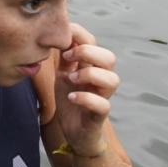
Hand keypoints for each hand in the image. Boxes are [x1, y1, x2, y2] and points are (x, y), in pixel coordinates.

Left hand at [53, 24, 118, 158]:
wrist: (74, 133)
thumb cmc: (71, 100)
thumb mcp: (63, 75)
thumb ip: (64, 58)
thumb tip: (54, 34)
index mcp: (91, 67)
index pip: (94, 43)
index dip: (80, 36)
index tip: (61, 40)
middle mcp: (100, 80)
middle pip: (109, 58)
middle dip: (88, 53)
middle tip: (67, 59)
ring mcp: (102, 97)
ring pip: (112, 79)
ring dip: (89, 75)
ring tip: (70, 79)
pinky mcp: (99, 116)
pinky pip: (103, 104)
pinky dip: (86, 98)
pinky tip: (71, 97)